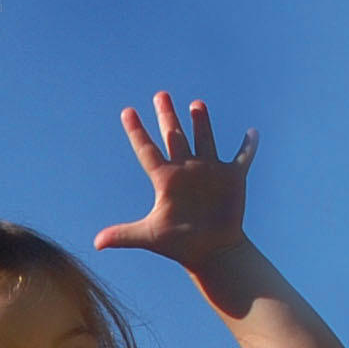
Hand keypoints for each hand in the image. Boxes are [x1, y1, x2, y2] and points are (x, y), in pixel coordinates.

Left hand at [90, 92, 257, 266]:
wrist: (211, 253)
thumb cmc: (180, 244)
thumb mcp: (150, 236)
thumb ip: (123, 235)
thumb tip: (96, 244)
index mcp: (166, 179)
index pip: (147, 150)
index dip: (137, 132)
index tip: (128, 111)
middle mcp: (186, 170)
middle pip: (175, 137)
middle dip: (168, 116)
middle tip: (161, 94)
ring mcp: (210, 172)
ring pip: (204, 140)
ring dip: (201, 123)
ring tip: (196, 103)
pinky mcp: (232, 179)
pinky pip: (242, 158)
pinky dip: (248, 146)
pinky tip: (252, 132)